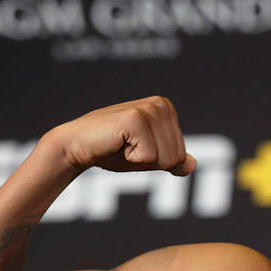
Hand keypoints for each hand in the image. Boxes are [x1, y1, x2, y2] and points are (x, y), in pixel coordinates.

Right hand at [45, 96, 196, 175]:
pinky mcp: (136, 118)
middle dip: (150, 162)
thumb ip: (172, 160)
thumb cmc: (112, 151)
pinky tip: (117, 144)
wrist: (77, 146)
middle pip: (176, 157)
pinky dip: (132, 159)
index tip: (135, 148)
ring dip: (141, 161)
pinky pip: (150, 157)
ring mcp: (150, 109)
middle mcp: (162, 105)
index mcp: (167, 110)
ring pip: (166, 159)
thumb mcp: (148, 159)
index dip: (157, 161)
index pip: (181, 155)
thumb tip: (193, 165)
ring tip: (122, 145)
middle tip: (127, 148)